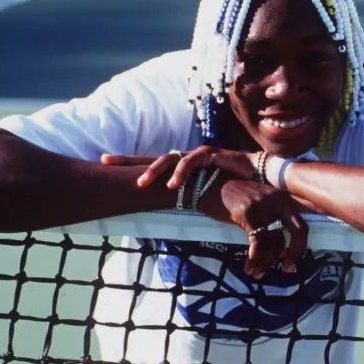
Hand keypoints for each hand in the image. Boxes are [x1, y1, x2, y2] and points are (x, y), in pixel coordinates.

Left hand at [102, 146, 256, 188]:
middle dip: (128, 160)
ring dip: (155, 171)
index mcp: (181, 167)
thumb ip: (187, 197)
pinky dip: (181, 173)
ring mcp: (198, 155)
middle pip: (151, 156)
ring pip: (170, 158)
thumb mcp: (203, 193)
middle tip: (106, 162)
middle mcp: (186, 158)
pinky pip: (192, 162)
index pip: (150, 163)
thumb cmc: (232, 186)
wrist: (260, 176)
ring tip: (143, 184)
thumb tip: (168, 209)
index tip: (103, 163)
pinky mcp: (212, 154)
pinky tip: (172, 185)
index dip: (128, 164)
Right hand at [196, 176, 308, 279]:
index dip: (299, 246)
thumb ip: (270, 220)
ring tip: (256, 272)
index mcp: (282, 198)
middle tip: (285, 269)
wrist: (208, 184)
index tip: (290, 261)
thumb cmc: (231, 198)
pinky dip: (254, 257)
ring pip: (274, 241)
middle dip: (294, 253)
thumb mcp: (258, 203)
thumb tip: (280, 249)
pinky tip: (248, 266)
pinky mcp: (247, 212)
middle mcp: (277, 200)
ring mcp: (263, 205)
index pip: (301, 225)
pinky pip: (257, 242)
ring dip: (266, 261)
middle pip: (297, 231)